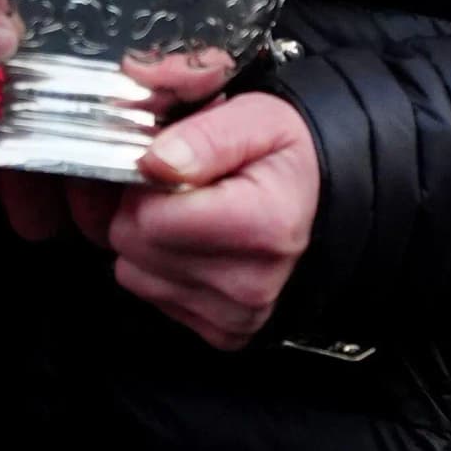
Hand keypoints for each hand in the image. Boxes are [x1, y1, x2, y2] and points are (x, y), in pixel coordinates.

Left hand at [109, 90, 319, 348]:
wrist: (317, 198)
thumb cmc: (284, 157)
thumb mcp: (254, 118)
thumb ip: (204, 135)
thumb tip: (154, 163)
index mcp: (263, 224)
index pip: (150, 217)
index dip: (143, 181)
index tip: (165, 165)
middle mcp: (252, 282)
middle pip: (134, 246)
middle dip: (139, 207)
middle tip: (175, 185)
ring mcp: (239, 314)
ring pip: (133, 273)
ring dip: (146, 238)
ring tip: (187, 212)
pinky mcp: (224, 332)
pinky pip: (151, 295)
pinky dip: (159, 267)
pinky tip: (191, 242)